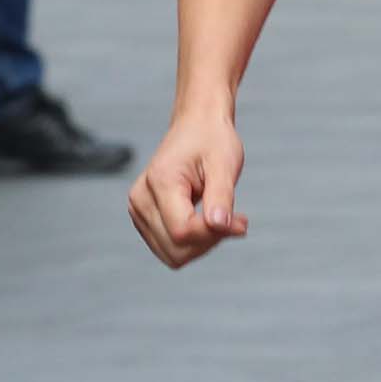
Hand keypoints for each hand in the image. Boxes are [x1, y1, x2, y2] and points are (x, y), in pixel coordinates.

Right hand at [129, 111, 247, 268]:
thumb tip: (219, 226)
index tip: (242, 222)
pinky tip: (209, 221)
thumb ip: (221, 196)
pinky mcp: (144, 219)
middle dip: (210, 241)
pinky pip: (171, 248)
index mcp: (160, 181)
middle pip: (176, 247)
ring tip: (223, 218)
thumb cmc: (211, 140)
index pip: (182, 230)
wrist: (196, 127)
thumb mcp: (224, 164)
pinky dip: (194, 242)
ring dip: (203, 244)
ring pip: (173, 254)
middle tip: (236, 220)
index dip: (214, 234)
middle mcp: (141, 199)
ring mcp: (139, 211)